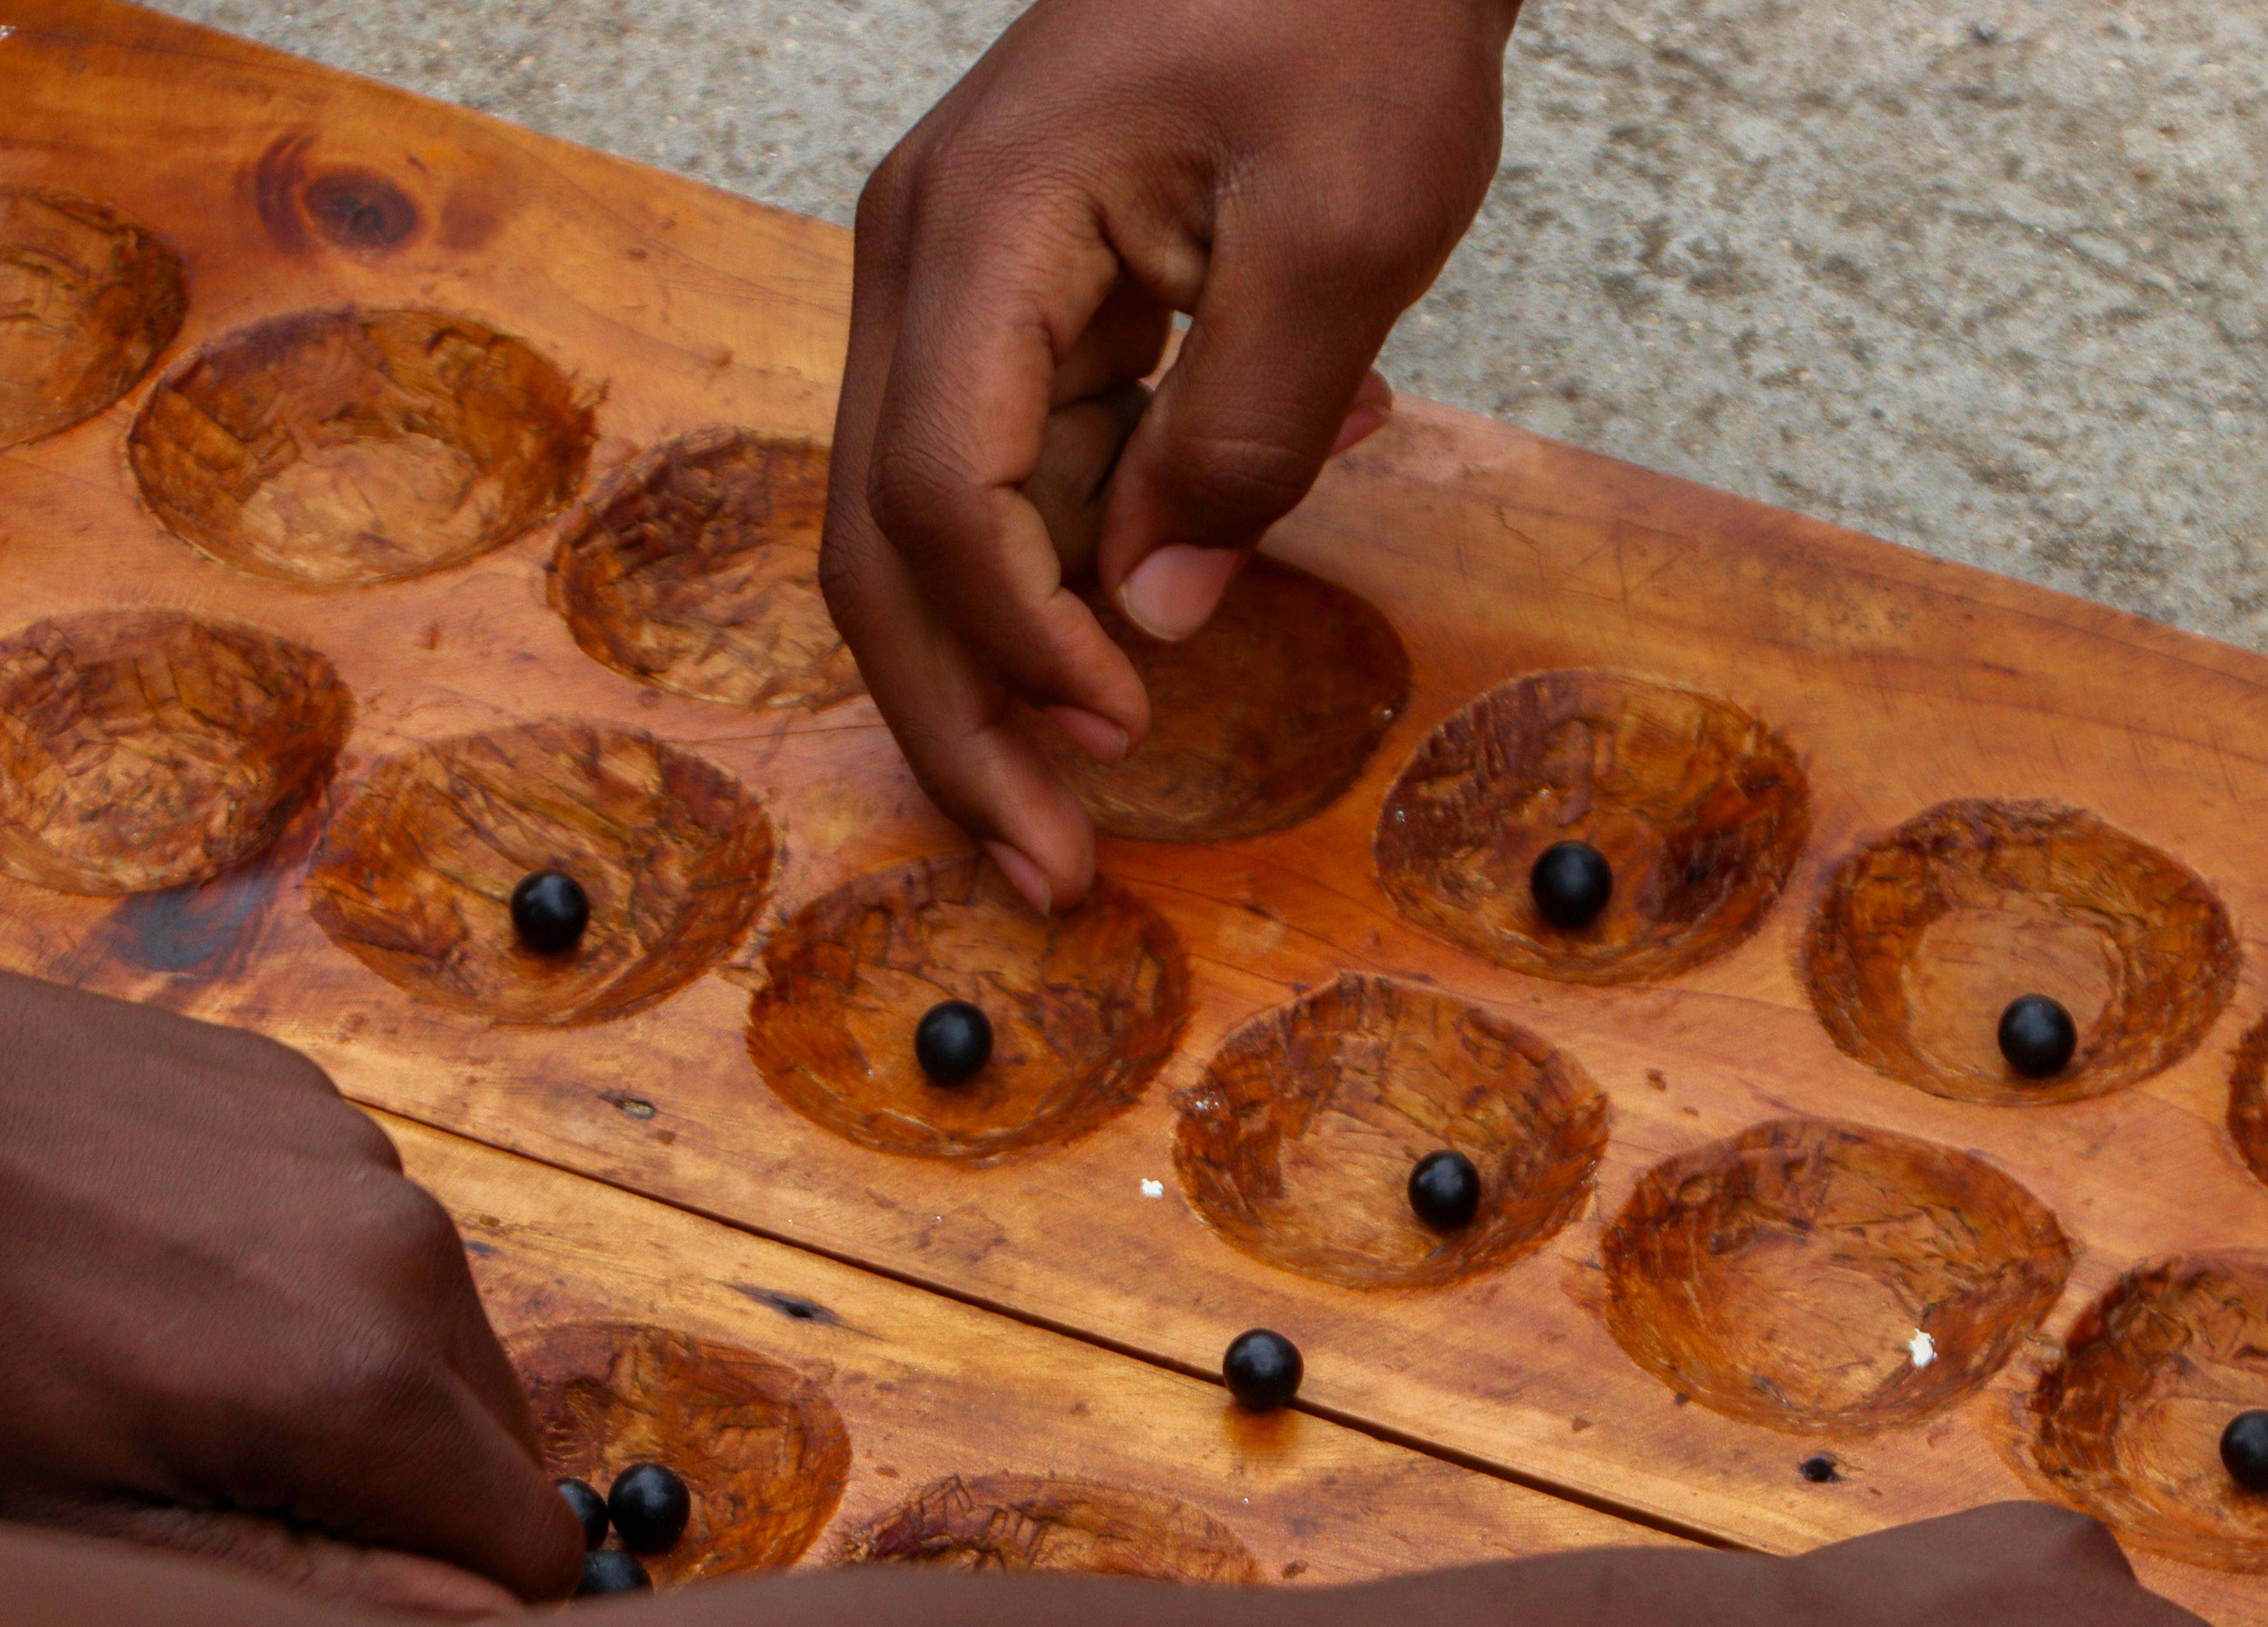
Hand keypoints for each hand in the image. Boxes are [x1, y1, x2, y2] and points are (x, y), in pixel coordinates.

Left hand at [0, 977, 581, 1615]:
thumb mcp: (84, 1533)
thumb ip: (316, 1593)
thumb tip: (499, 1620)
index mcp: (365, 1382)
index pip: (533, 1551)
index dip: (441, 1596)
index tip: (307, 1587)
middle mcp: (404, 1248)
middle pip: (494, 1437)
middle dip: (391, 1484)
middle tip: (203, 1482)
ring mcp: (352, 1148)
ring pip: (425, 1329)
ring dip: (338, 1373)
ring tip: (157, 1367)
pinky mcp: (292, 1088)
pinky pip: (353, 1223)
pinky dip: (283, 1269)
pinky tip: (145, 1268)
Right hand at [822, 0, 1516, 910]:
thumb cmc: (1350, 15)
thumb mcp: (1341, 236)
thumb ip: (1240, 434)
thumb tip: (1150, 615)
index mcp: (978, 232)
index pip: (934, 490)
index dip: (1015, 640)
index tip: (1118, 736)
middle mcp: (926, 261)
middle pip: (886, 538)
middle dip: (962, 717)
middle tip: (1043, 869)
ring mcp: (960, 281)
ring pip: (933, 523)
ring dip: (1006, 670)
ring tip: (1085, 800)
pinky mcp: (1021, 300)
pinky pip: (1013, 466)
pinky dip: (1079, 559)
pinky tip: (1177, 591)